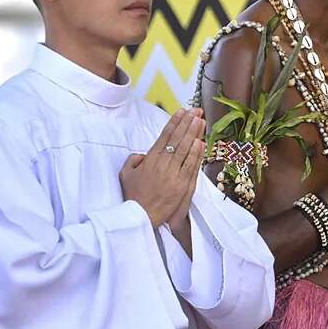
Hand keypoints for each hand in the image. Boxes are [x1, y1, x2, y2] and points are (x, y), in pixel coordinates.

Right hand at [120, 108, 205, 227]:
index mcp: (150, 159)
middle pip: (178, 139)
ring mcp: (174, 174)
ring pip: (186, 150)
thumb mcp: (126, 174)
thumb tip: (143, 154)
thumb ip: (134, 159)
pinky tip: (201, 142)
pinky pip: (191, 166)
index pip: (165, 136)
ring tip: (201, 121)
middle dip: (188, 123)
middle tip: (196, 111)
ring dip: (194, 134)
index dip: (175, 122)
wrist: (140, 217)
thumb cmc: (133, 196)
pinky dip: (197, 154)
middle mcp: (163, 164)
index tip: (182, 112)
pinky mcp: (183, 185)